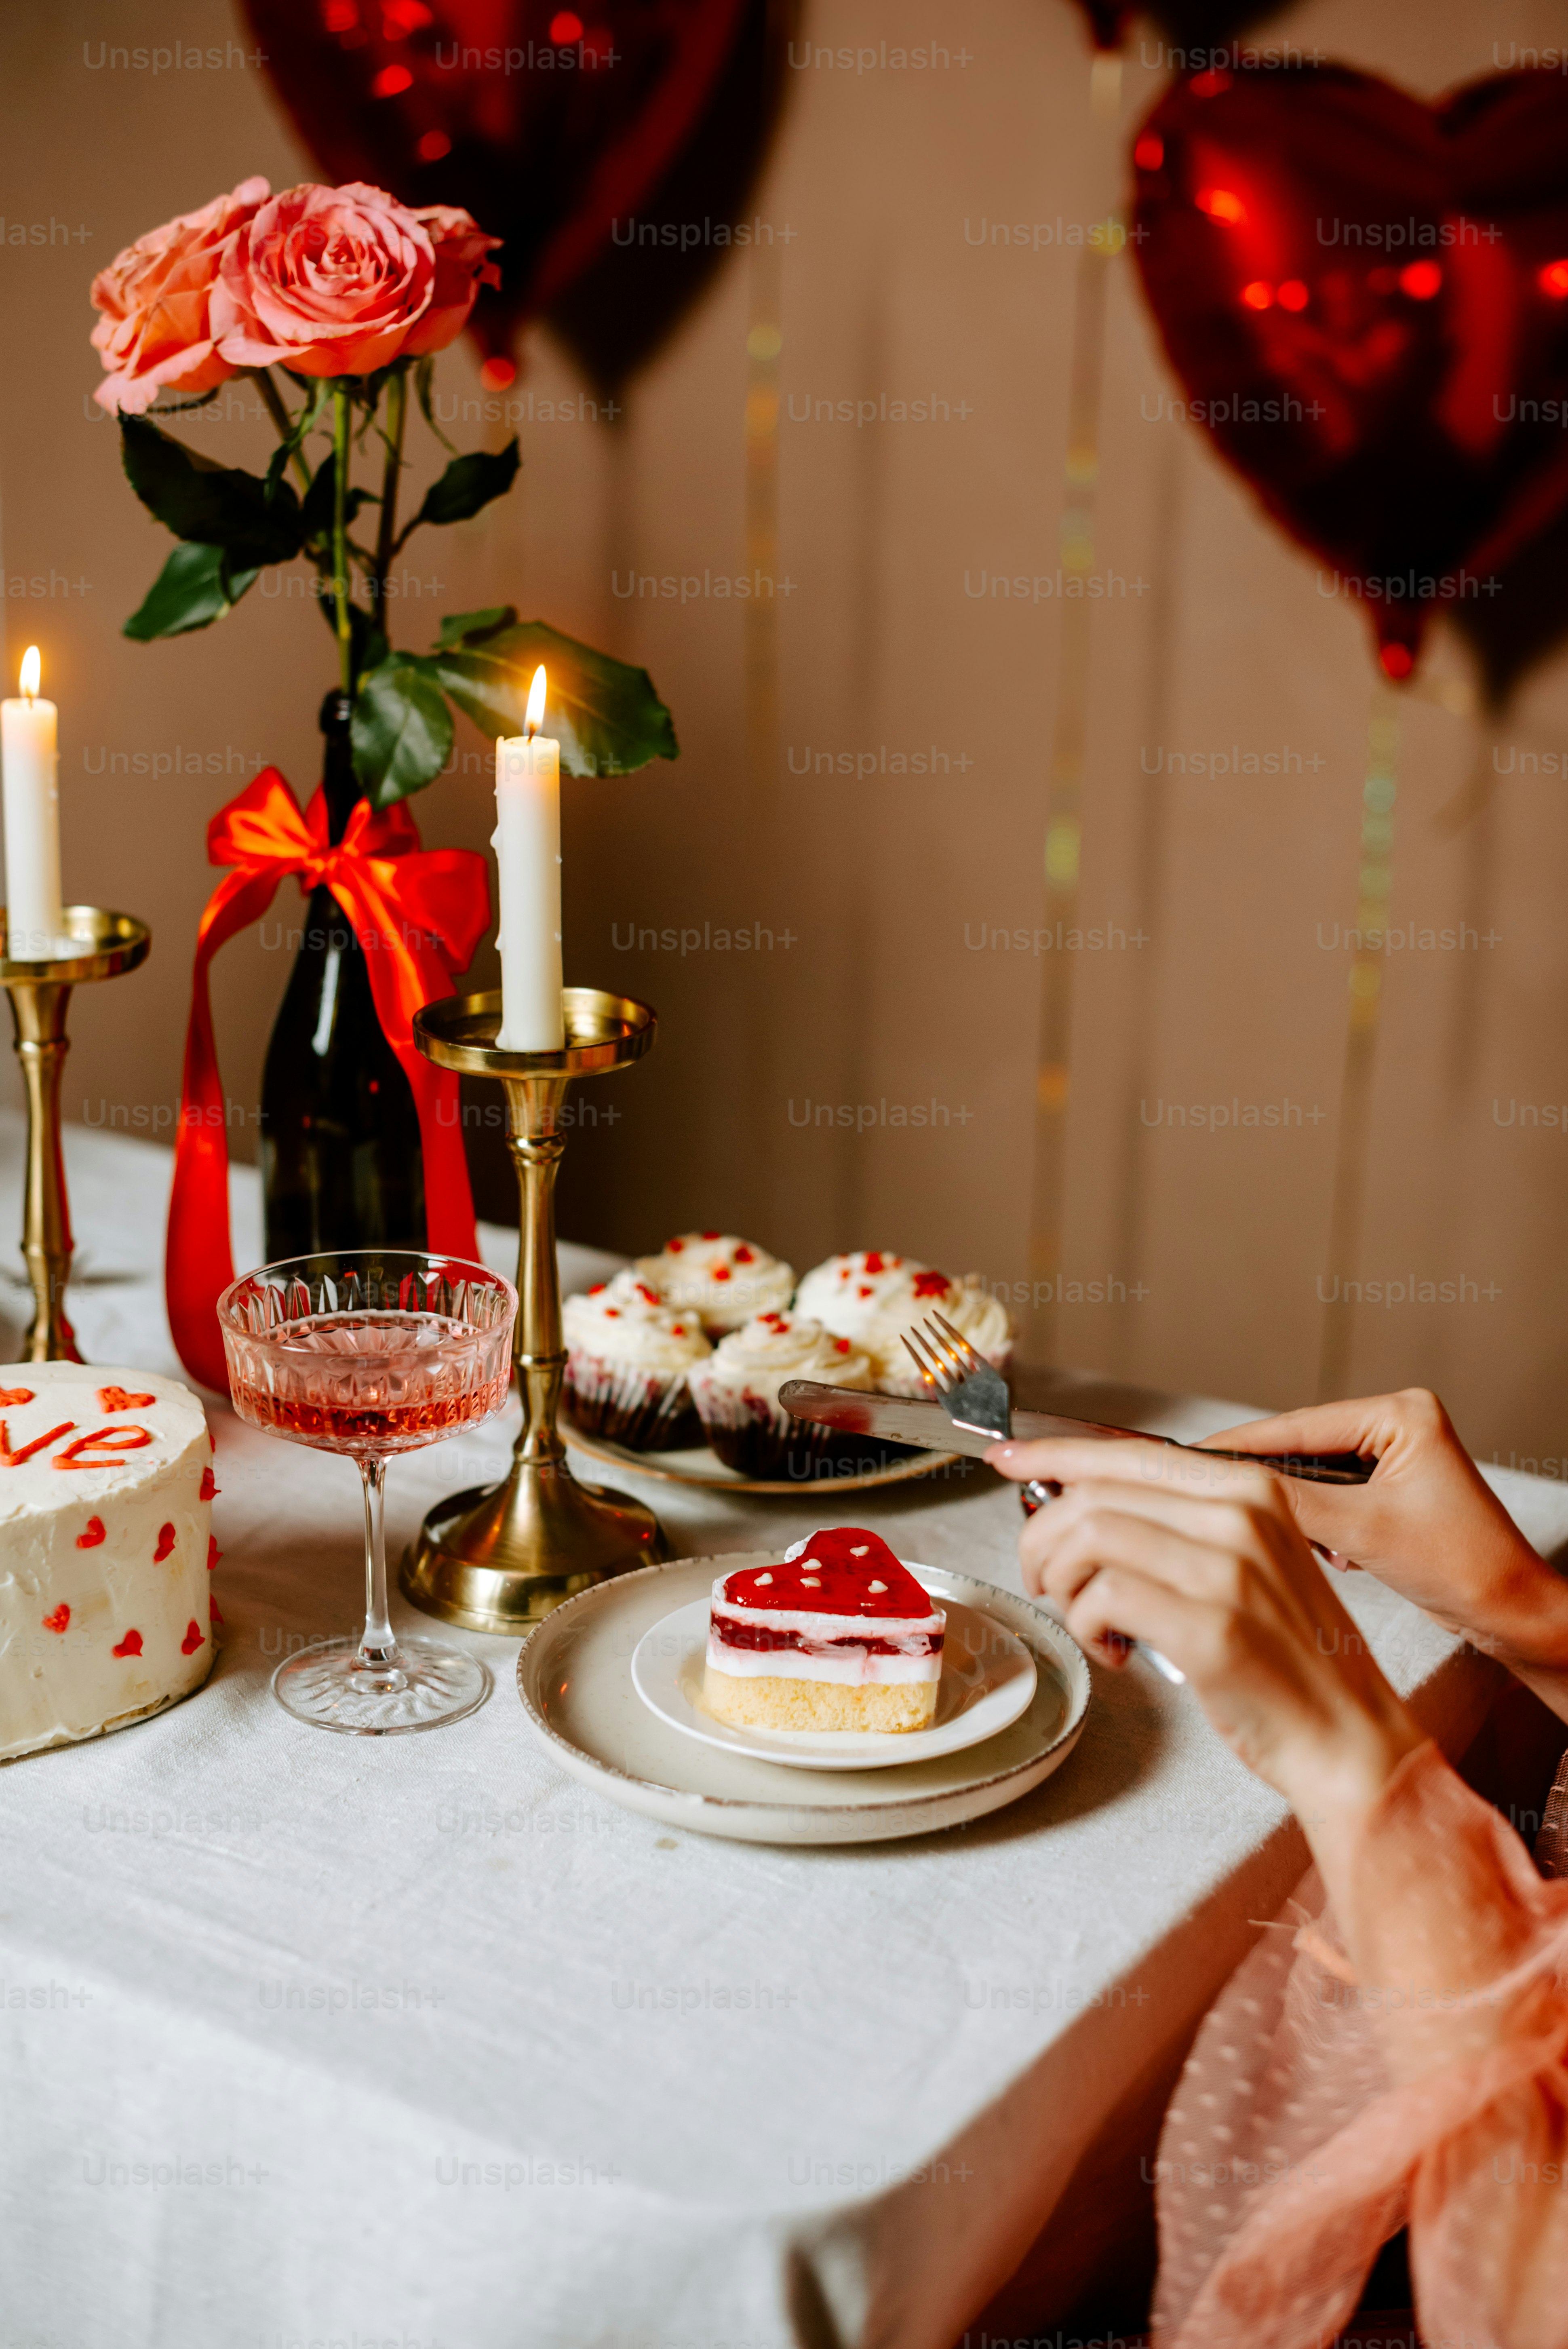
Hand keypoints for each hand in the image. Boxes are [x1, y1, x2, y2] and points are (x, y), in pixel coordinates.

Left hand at [987, 1435, 1425, 1825]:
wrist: (1349, 1738)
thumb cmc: (1289, 1659)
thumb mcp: (1247, 1565)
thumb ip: (1179, 1526)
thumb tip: (1085, 1505)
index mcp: (1251, 1491)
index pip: (1129, 1454)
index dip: (1055, 1453)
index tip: (1009, 1459)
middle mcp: (1241, 1517)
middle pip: (1095, 1494)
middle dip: (1044, 1536)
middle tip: (1044, 1580)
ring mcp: (1228, 1571)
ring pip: (1089, 1539)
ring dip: (1063, 1583)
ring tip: (1085, 1619)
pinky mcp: (1212, 1629)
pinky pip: (1103, 1598)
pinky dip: (1087, 1626)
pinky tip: (1115, 1651)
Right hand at [1196, 1390, 1567, 1708]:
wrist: (1510, 1613)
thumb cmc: (1462, 1567)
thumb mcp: (1363, 1530)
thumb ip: (1292, 1503)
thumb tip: (1227, 1487)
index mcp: (1402, 1413)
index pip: (1298, 1426)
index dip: (1240, 1446)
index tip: (1188, 1458)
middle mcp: (1400, 1424)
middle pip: (1303, 1449)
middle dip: (1270, 1485)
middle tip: (1216, 1503)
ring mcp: (1397, 1458)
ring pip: (1315, 1477)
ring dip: (1297, 1511)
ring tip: (1292, 1541)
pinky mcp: (1393, 1490)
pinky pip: (1334, 1498)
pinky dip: (1320, 1525)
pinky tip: (1329, 1552)